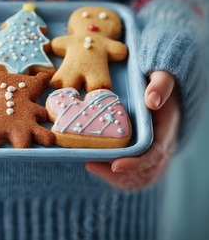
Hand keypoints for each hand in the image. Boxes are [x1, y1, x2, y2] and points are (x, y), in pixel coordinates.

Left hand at [86, 71, 180, 189]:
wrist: (158, 90)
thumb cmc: (157, 83)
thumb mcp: (163, 77)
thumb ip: (161, 85)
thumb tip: (152, 100)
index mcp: (167, 132)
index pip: (155, 155)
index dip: (136, 164)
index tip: (115, 165)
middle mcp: (161, 147)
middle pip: (145, 174)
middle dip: (119, 176)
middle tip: (91, 165)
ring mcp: (150, 153)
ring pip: (136, 178)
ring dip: (113, 178)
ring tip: (89, 164)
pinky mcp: (138, 154)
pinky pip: (129, 173)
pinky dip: (112, 173)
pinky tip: (93, 162)